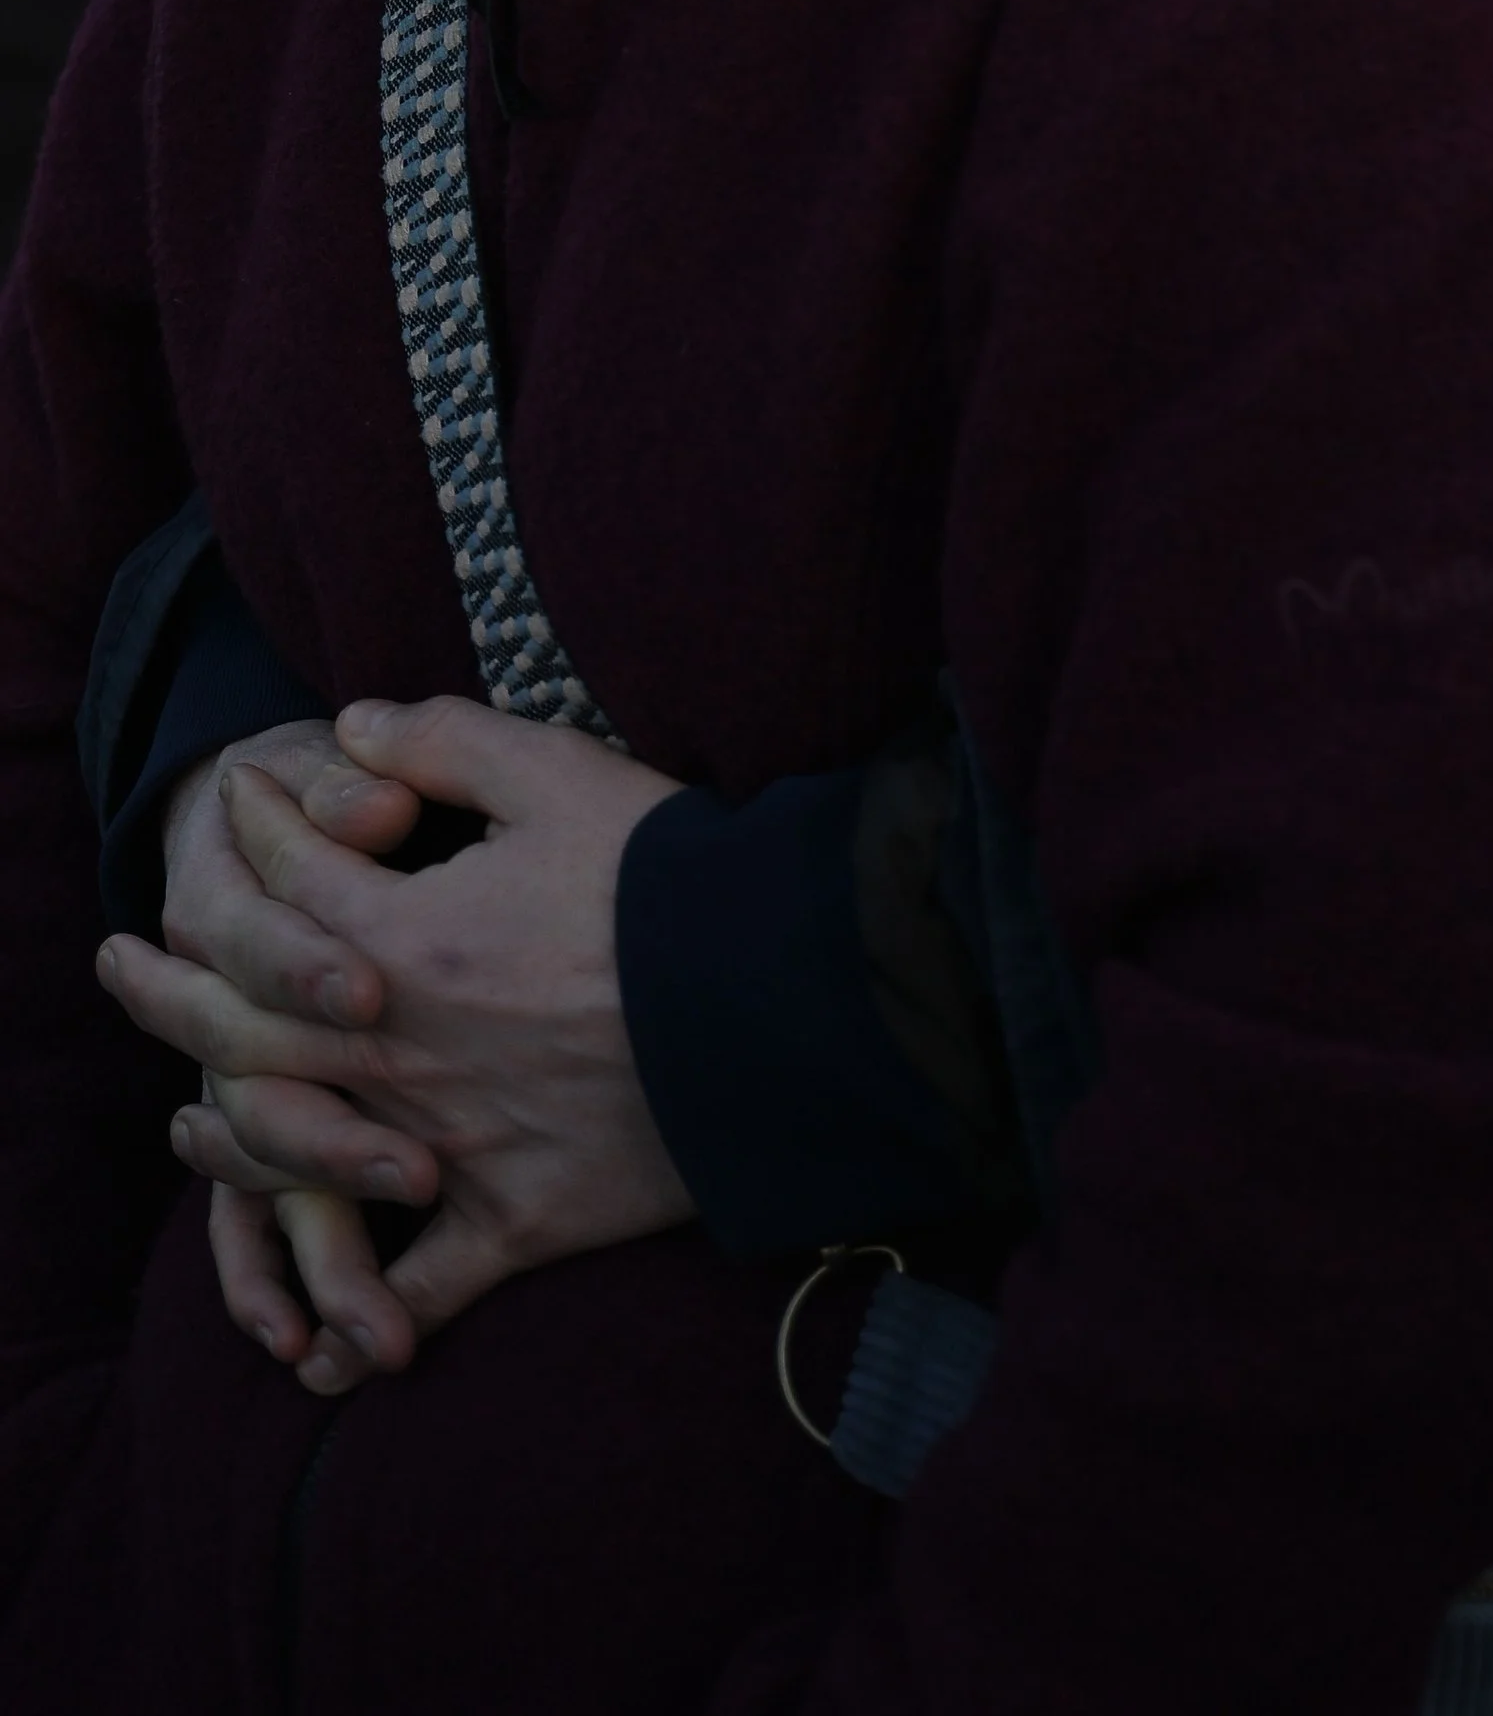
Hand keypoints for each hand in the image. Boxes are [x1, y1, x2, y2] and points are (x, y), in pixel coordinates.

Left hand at [100, 697, 693, 1391]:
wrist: (775, 1002)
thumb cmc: (668, 876)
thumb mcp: (557, 771)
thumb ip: (443, 741)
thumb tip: (350, 728)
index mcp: (405, 938)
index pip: (293, 876)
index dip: (260, 823)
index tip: (238, 791)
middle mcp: (401, 1051)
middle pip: (248, 1021)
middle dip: (172, 988)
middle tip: (119, 965)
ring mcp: (447, 1146)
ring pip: (300, 1153)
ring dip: (229, 1138)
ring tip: (188, 1123)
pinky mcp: (514, 1220)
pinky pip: (419, 1290)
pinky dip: (364, 1327)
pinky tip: (319, 1362)